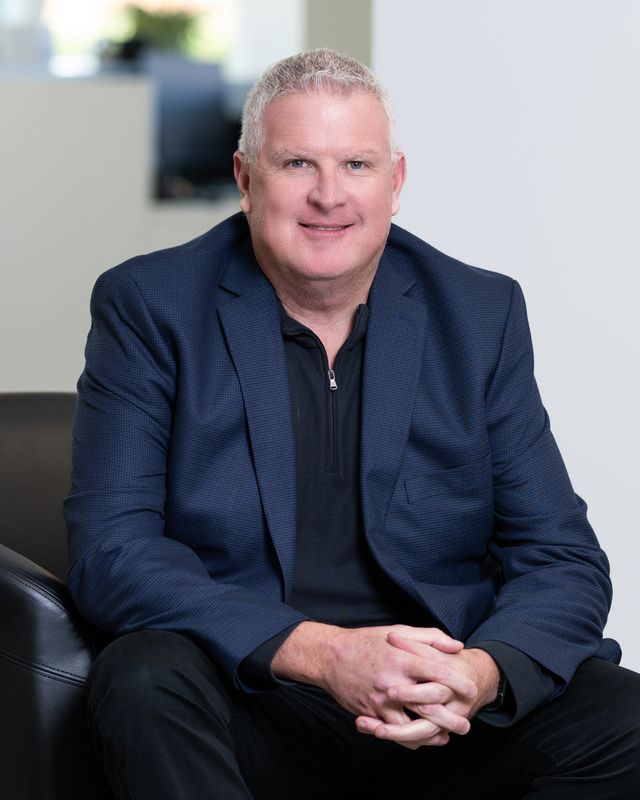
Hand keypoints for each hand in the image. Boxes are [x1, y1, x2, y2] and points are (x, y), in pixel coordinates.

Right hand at [356, 633, 499, 748]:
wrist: (330, 657)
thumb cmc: (366, 642)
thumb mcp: (398, 631)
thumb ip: (429, 637)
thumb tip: (457, 646)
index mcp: (401, 659)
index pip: (437, 672)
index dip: (458, 682)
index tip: (471, 690)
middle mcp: (392, 682)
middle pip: (428, 706)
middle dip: (451, 718)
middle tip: (466, 724)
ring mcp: (380, 701)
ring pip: (412, 726)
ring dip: (432, 734)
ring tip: (447, 736)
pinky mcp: (370, 714)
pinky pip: (393, 732)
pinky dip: (410, 739)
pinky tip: (422, 738)